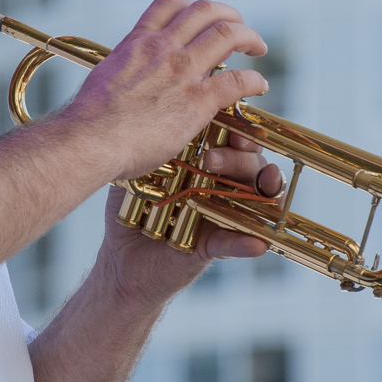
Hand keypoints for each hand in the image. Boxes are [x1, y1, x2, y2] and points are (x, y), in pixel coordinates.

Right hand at [61, 0, 268, 181]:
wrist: (89, 141)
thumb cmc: (89, 122)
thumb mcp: (103, 79)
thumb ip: (123, 73)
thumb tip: (124, 83)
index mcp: (137, 43)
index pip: (169, 4)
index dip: (192, 5)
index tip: (202, 18)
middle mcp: (162, 49)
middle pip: (206, 10)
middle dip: (229, 14)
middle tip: (239, 27)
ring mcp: (181, 72)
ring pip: (228, 34)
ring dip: (249, 37)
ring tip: (257, 47)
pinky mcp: (196, 102)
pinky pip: (236, 80)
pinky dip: (254, 80)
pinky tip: (259, 86)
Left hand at [96, 133, 284, 308]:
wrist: (120, 260)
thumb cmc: (131, 209)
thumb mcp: (138, 173)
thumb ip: (151, 147)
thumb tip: (156, 121)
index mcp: (206, 163)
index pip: (233, 141)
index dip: (240, 131)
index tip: (231, 126)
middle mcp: (221, 187)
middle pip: (251, 165)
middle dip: (238, 158)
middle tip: (210, 159)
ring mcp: (222, 216)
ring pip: (255, 199)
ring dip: (260, 189)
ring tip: (258, 183)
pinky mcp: (213, 247)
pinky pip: (235, 243)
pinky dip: (246, 243)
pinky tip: (256, 242)